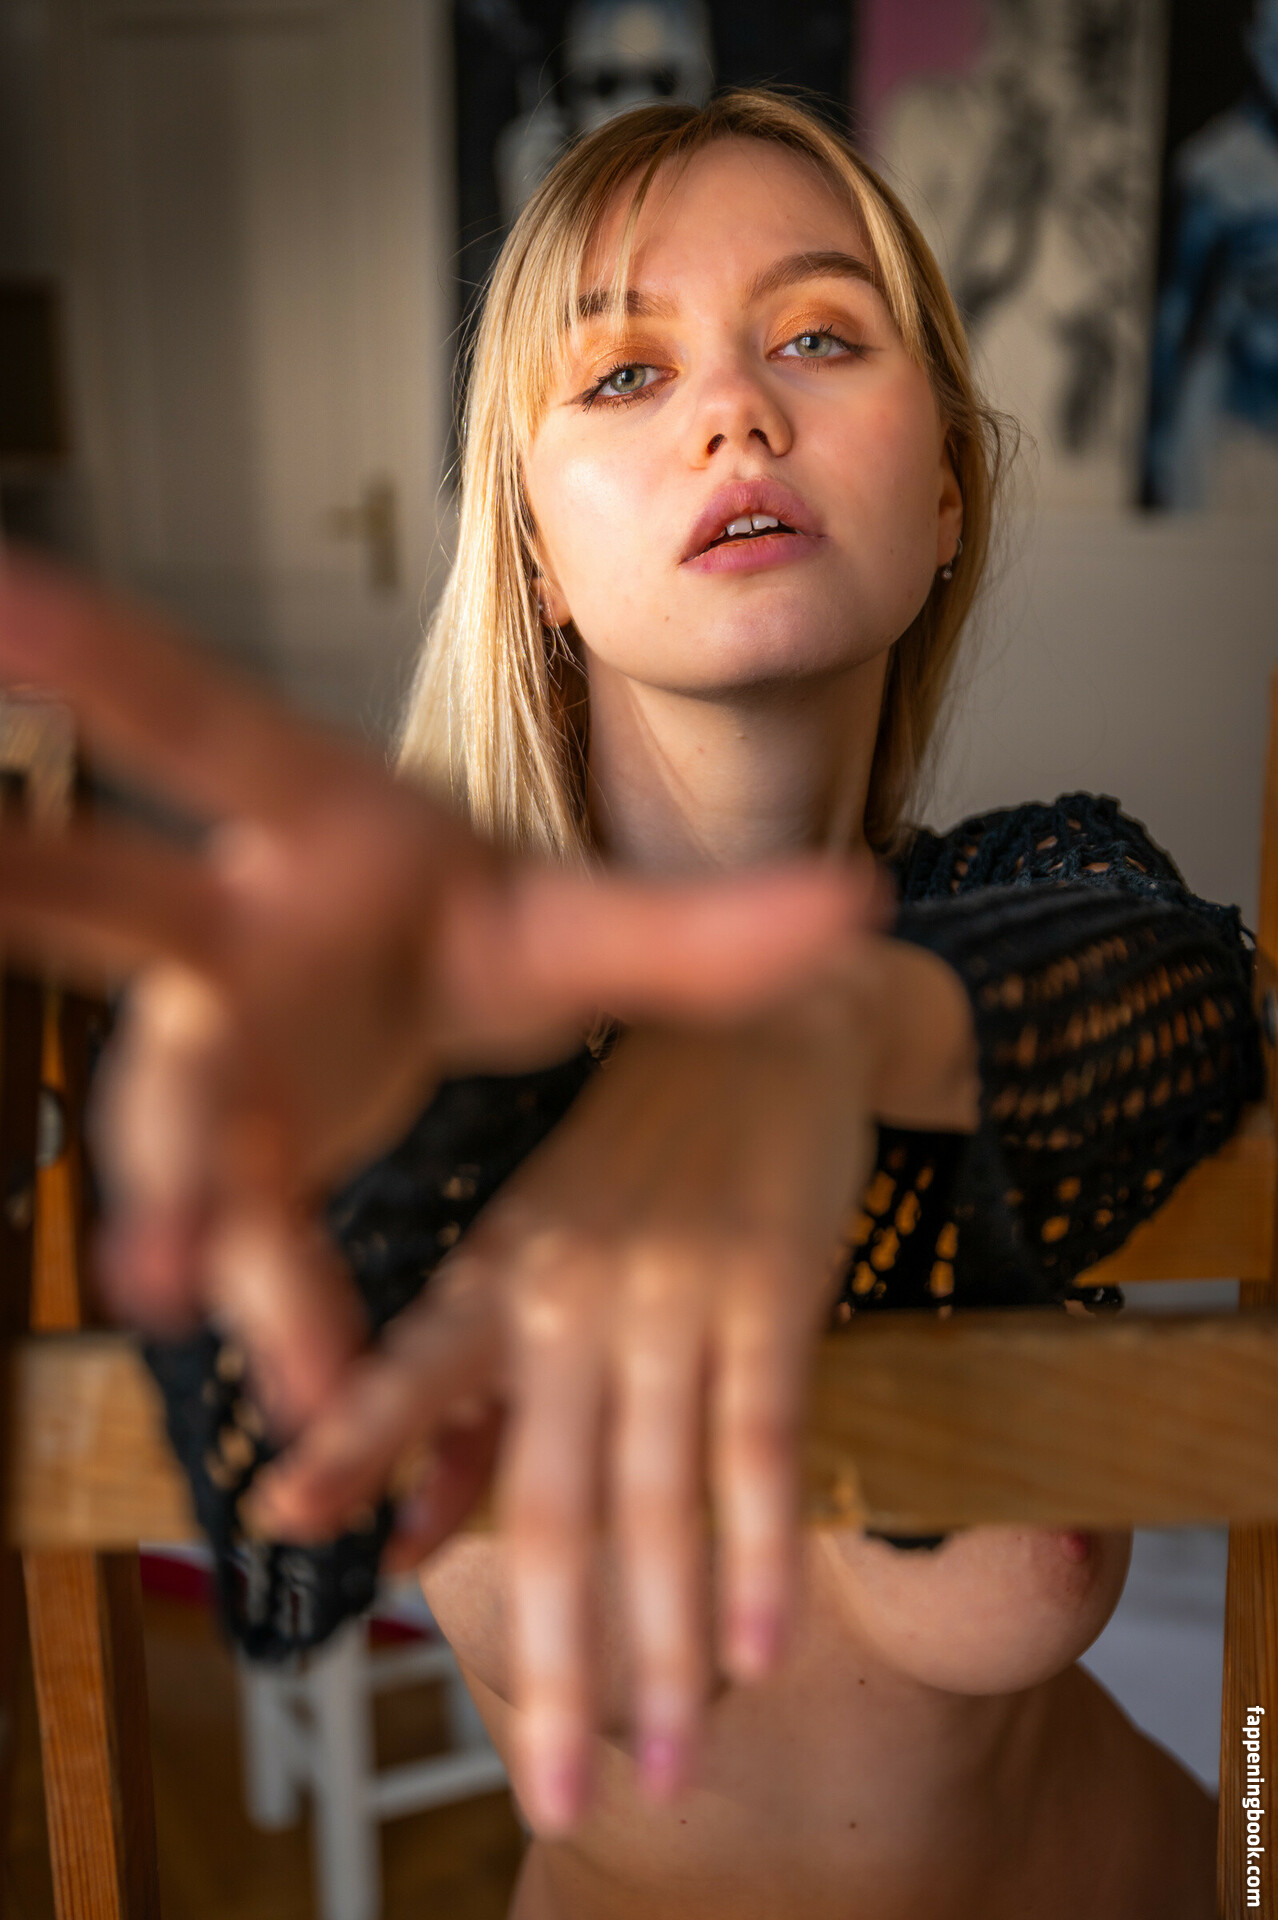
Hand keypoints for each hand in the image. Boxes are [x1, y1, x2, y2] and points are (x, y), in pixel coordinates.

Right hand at [0, 555, 878, 1423]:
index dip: (98, 661)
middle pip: (120, 902)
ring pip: (177, 1117)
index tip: (0, 597)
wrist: (425, 1001)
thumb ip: (705, 926)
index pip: (204, 730)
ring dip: (168, 1192)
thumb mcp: (581, 926)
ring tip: (171, 1279)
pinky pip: (247, 1233)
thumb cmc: (474, 924)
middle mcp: (232, 929)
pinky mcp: (235, 1159)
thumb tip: (862, 901)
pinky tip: (315, 1385)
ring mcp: (215, 1049)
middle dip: (40, 882)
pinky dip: (275, 1301)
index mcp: (313, 828)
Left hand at [242, 953, 888, 1830]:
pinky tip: (759, 1645)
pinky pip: (757, 1436)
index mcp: (495, 1277)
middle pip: (554, 1501)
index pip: (409, 1378)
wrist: (763, 1024)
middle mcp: (565, 1292)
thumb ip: (469, 1393)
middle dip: (557, 1660)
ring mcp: (667, 1289)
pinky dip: (759, 1547)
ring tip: (665, 1761)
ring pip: (657, 1492)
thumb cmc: (638, 1155)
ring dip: (662, 1644)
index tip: (284, 1524)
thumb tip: (408, 1537)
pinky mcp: (768, 1282)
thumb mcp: (535, 1249)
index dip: (354, 1450)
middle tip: (554, 1793)